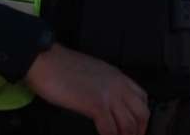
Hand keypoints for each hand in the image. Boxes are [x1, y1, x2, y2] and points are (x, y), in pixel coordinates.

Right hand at [24, 42, 149, 134]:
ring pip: (129, 123)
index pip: (142, 97)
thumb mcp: (93, 72)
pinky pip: (110, 128)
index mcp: (118, 76)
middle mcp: (118, 85)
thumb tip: (105, 101)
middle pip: (141, 112)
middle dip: (139, 131)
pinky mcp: (95, 105)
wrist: (47, 61)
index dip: (143, 116)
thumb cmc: (62, 66)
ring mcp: (108, 95)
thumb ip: (104, 85)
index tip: (138, 128)